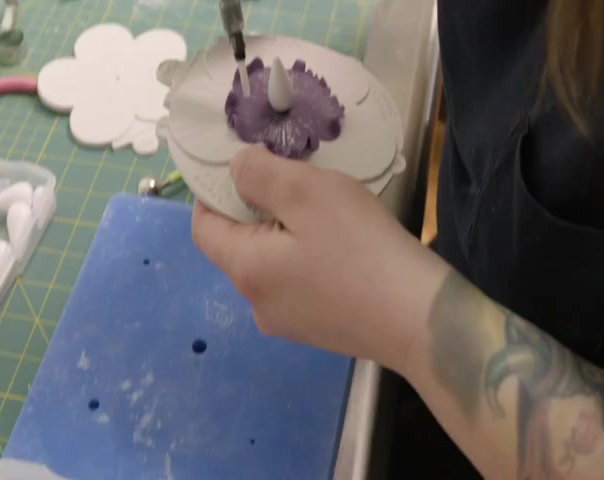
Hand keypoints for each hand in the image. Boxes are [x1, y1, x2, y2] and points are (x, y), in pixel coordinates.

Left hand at [191, 146, 438, 371]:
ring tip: (328, 217)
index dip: (213, 193)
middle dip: (260, 209)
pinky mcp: (319, 330)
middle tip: (299, 185)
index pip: (203, 228)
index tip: (245, 169)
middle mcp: (257, 303)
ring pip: (273, 264)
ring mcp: (289, 322)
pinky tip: (345, 250)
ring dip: (288, 234)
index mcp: (245, 270)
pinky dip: (308, 259)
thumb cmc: (361, 250)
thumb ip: (260, 174)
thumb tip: (236, 170)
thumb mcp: (307, 193)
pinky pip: (299, 283)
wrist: (421, 321)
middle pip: (240, 245)